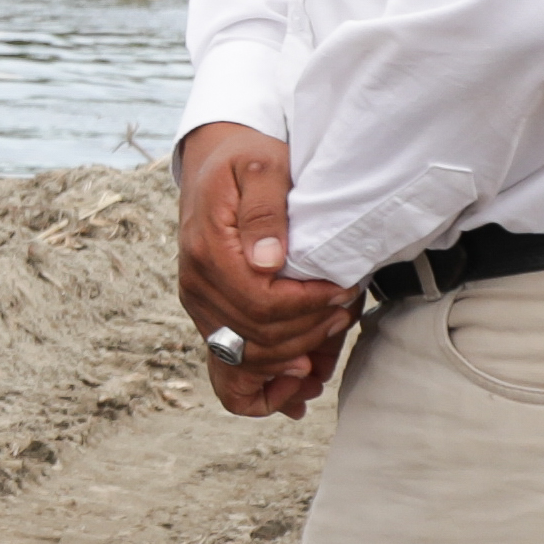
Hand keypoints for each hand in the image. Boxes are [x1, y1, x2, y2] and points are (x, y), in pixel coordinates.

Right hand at [176, 122, 351, 419]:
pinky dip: (265, 379)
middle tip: (347, 312)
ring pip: (245, 357)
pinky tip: (298, 383)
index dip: (307, 307)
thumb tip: (268, 262)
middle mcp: (196, 285)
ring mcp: (199, 304)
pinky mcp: (209, 314)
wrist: (213, 163)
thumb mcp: (261, 166)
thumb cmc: (244, 160)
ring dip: (292, 358)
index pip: (260, 303)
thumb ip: (265, 210)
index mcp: (207, 251)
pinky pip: (232, 362)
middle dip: (308, 333)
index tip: (344, 292)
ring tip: (331, 341)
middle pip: (255, 337)